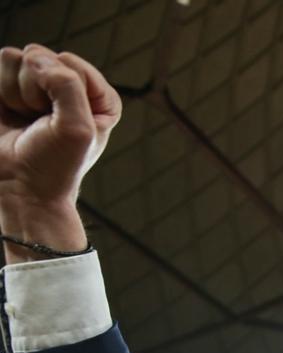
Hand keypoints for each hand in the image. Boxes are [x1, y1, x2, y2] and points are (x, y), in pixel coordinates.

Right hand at [0, 44, 118, 206]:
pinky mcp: (9, 91)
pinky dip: (0, 92)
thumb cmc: (55, 165)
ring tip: (26, 120)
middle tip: (39, 123)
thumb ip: (67, 84)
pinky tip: (11, 115)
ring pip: (15, 59)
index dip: (58, 91)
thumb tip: (33, 56)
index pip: (70, 63)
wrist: (20, 191)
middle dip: (34, 90)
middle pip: (40, 56)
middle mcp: (68, 88)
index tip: (60, 120)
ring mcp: (37, 88)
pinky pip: (0, 65)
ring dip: (15, 93)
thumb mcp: (77, 128)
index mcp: (97, 97)